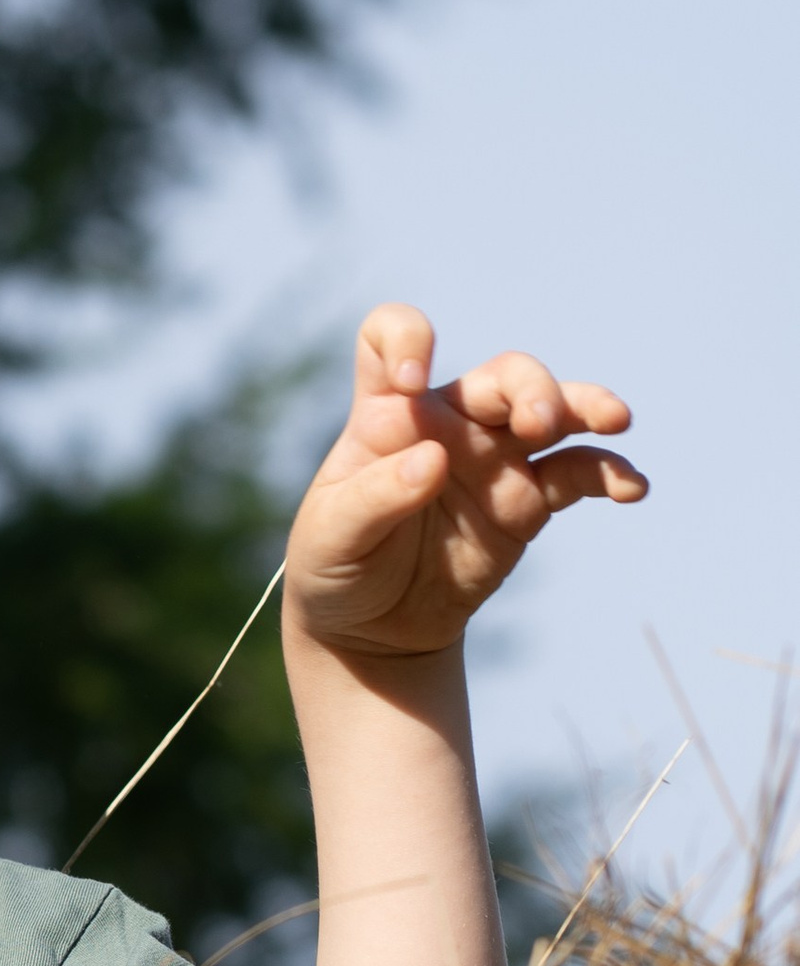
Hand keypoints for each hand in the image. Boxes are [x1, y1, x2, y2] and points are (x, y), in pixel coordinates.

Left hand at [284, 302, 645, 663]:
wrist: (371, 627)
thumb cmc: (336, 565)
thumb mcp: (333, 536)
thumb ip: (375, 496)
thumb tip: (433, 459)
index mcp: (387, 413)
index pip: (392, 338)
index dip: (407, 338)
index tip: (412, 379)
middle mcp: (449, 423)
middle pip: (501, 375)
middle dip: (529, 388)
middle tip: (537, 424)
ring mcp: (495, 458)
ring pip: (551, 411)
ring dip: (583, 407)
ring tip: (613, 421)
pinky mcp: (528, 501)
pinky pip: (578, 473)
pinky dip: (610, 472)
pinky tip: (632, 486)